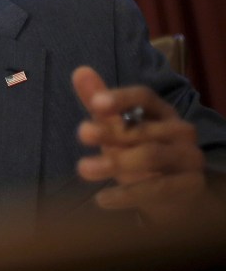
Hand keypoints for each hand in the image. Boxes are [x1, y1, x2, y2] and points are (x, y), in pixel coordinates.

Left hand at [73, 66, 219, 225]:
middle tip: (81, 134)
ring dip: (116, 162)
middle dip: (109, 132)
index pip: (144, 96)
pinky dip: (127, 194)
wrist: (173, 194)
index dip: (121, 98)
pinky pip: (158, 188)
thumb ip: (99, 103)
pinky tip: (101, 199)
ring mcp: (188, 157)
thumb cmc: (138, 151)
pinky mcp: (190, 185)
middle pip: (143, 128)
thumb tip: (80, 71)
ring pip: (151, 156)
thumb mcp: (117, 127)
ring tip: (83, 169)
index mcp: (161, 111)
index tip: (95, 104)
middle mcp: (179, 131)